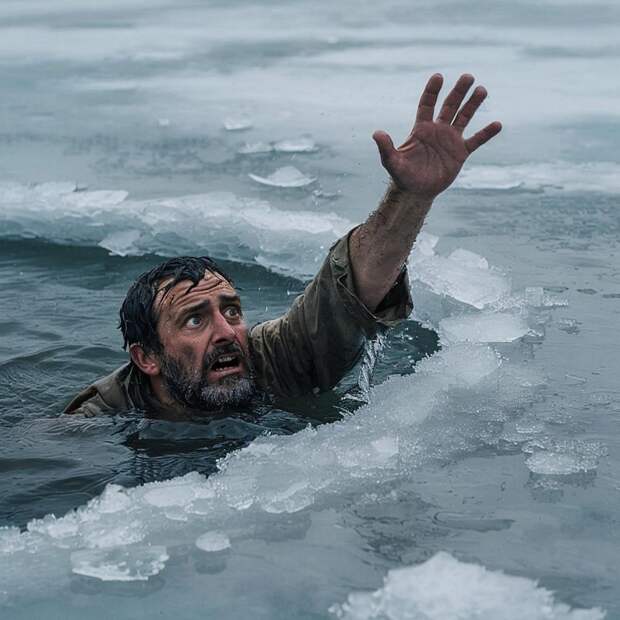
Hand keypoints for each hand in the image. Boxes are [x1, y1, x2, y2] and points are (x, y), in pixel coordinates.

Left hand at [373, 73, 501, 197]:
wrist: (417, 192)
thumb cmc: (402, 176)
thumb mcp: (392, 162)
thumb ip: (386, 147)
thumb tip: (376, 133)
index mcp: (421, 129)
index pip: (427, 104)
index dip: (432, 91)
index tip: (439, 76)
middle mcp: (437, 131)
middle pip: (449, 106)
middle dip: (458, 91)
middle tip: (468, 76)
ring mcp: (450, 140)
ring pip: (464, 117)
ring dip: (473, 104)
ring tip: (482, 90)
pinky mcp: (460, 153)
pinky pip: (476, 141)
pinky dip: (486, 133)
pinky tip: (497, 124)